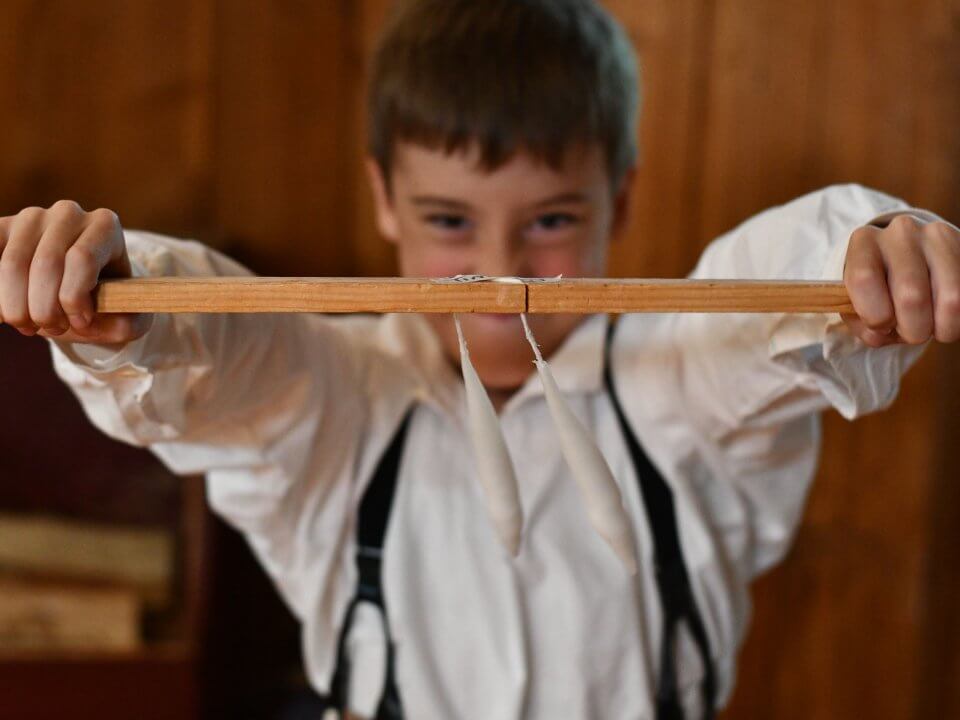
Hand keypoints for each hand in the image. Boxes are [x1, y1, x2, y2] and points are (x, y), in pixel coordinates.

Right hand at [0, 200, 151, 345]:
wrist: (79, 288)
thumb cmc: (104, 300)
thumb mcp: (127, 316)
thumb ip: (126, 324)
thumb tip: (104, 323)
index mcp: (105, 226)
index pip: (81, 259)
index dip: (75, 300)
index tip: (80, 324)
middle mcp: (68, 214)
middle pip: (46, 263)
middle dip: (45, 309)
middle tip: (54, 330)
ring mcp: (32, 218)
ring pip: (12, 264)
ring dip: (16, 306)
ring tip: (30, 326)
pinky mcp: (3, 228)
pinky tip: (4, 313)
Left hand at [842, 215, 959, 346]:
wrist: (912, 260)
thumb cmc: (879, 290)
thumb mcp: (858, 305)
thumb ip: (860, 322)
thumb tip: (880, 332)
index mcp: (864, 241)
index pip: (864, 279)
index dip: (874, 316)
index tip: (880, 325)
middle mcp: (902, 232)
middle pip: (912, 296)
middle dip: (912, 331)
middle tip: (909, 331)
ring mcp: (940, 236)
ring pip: (951, 300)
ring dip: (941, 328)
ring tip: (931, 325)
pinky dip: (959, 320)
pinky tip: (947, 315)